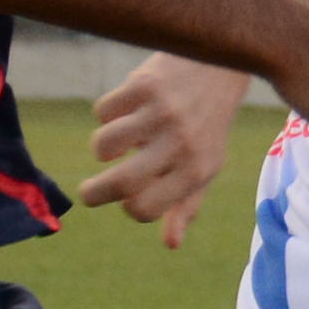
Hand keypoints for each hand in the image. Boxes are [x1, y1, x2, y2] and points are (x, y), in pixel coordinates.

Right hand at [74, 54, 250, 245]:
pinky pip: (103, 111)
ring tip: (115, 142)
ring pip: (103, 144)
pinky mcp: (145, 85)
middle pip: (121, 182)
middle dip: (93, 194)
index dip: (129, 207)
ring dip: (101, 148)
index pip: (146, 207)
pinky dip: (106, 114)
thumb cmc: (208, 124)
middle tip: (87, 192)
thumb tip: (171, 244)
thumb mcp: (206, 165)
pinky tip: (125, 109)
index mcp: (196, 169)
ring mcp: (162, 113)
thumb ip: (187, 205)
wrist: (221, 64)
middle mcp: (181, 143)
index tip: (127, 199)